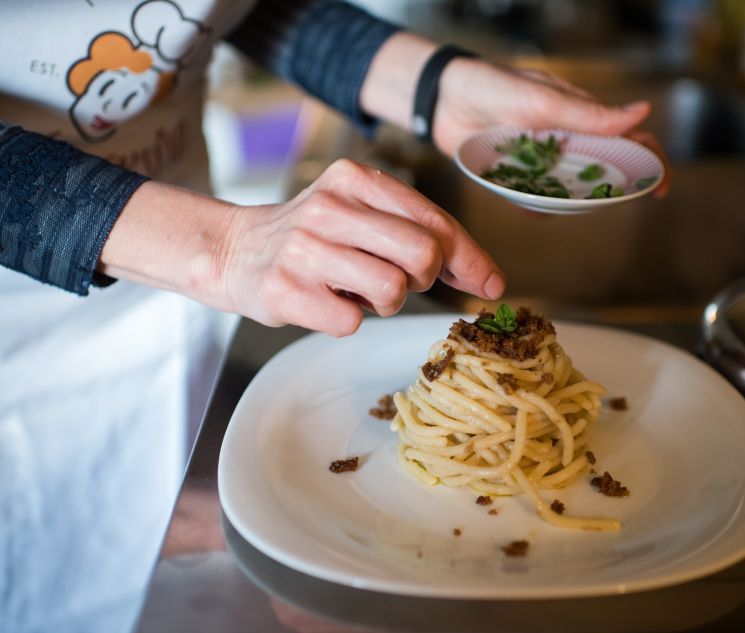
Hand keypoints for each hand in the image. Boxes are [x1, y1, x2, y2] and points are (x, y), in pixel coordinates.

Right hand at [222, 159, 504, 334]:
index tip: (490, 284)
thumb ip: (418, 232)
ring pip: (392, 290)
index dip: (470, 258)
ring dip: (386, 303)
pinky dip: (348, 320)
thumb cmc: (314, 237)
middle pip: (422, 254)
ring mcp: (305, 249)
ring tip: (358, 291)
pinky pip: (352, 322)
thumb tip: (485, 277)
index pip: (435, 220)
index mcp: (355, 179)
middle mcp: (330, 207)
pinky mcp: (286, 291)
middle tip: (399, 281)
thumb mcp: (361, 213)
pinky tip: (327, 302)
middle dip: (424, 279)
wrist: (234, 251)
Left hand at [433, 60, 670, 197]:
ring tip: (568, 208)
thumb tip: (642, 113)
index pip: (630, 138)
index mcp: (582, 117)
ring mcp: (545, 161)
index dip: (651, 161)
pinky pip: (538, 201)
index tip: (659, 187)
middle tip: (614, 206)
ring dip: (576, 204)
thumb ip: (589, 113)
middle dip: (617, 191)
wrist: (443, 100)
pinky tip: (532, 210)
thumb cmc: (493, 87)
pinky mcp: (520, 177)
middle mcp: (568, 141)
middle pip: (606, 170)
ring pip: (574, 191)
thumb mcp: (543, 100)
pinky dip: (539, 209)